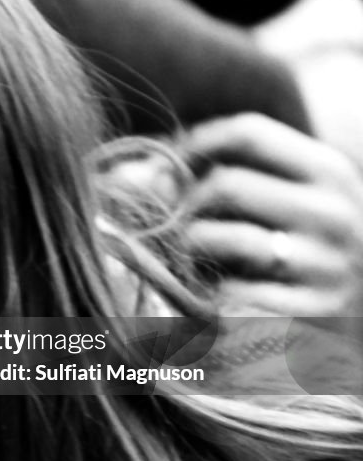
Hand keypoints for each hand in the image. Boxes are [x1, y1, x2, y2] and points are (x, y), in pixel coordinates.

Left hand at [180, 113, 362, 316]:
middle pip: (226, 183)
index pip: (249, 131)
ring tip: (190, 263)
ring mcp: (327, 267)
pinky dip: (206, 296)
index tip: (167, 167)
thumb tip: (121, 175)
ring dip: (186, 251)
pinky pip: (225, 294)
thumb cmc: (285, 256)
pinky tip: (212, 300)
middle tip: (169, 226)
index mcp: (330, 172)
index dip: (193, 143)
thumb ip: (212, 174)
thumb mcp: (270, 203)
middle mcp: (337, 214)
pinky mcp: (306, 317)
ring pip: (217, 238)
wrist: (338, 330)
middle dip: (183, 205)